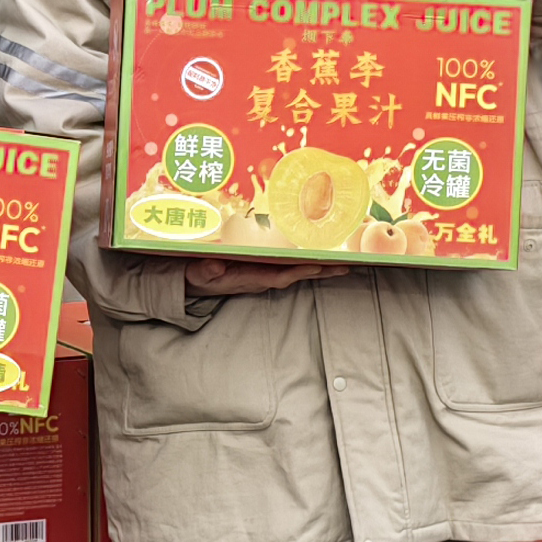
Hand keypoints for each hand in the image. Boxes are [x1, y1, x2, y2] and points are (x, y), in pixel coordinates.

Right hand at [182, 257, 349, 296]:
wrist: (194, 284)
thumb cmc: (198, 277)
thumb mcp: (198, 274)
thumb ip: (205, 271)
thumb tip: (213, 266)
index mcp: (250, 278)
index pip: (280, 275)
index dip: (300, 271)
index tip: (319, 267)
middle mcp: (262, 278)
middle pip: (297, 275)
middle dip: (321, 271)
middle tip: (347, 267)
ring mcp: (265, 275)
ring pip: (297, 271)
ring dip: (320, 268)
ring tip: (344, 263)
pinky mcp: (264, 270)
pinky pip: (291, 266)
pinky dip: (308, 262)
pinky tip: (322, 258)